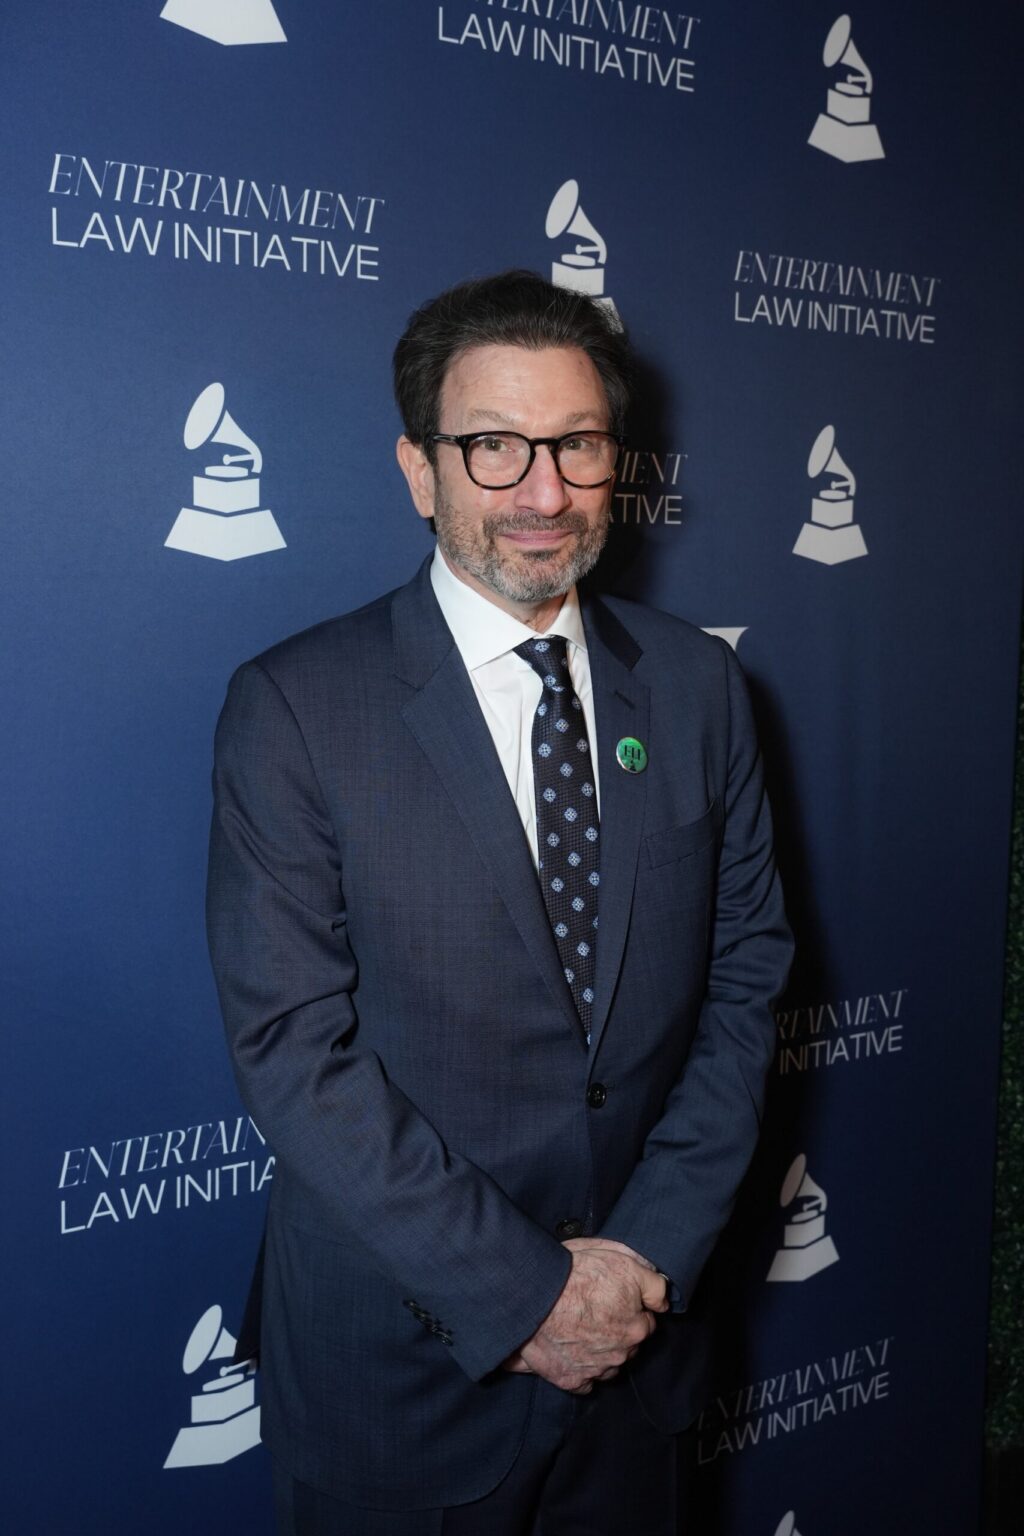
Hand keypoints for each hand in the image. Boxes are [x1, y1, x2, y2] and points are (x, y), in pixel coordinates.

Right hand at [503, 1238, 667, 1393]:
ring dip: (601, 1350)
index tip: (618, 1300)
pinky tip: (570, 1349)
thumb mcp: (622, 1260)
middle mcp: (622, 1352)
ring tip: (580, 1328)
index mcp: (637, 1326)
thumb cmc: (574, 1272)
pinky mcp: (573, 1381)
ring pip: (608, 1364)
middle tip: (596, 1311)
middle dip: (618, 1331)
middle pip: (629, 1345)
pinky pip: (585, 1380)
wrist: (533, 1295)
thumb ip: (650, 1282)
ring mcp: (597, 1369)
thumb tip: (662, 1297)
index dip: (633, 1309)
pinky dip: (580, 1368)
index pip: (647, 1322)